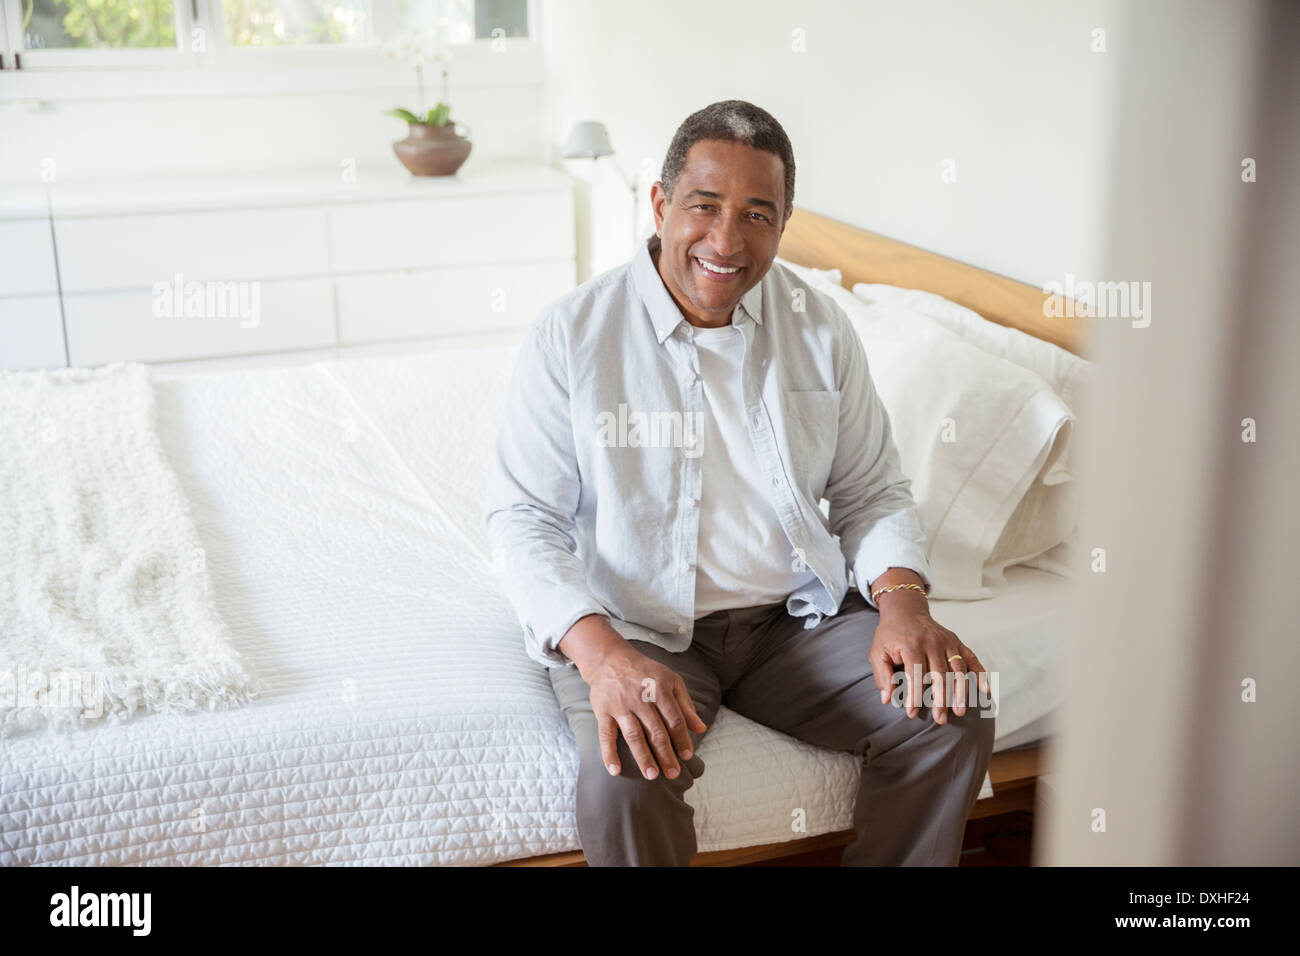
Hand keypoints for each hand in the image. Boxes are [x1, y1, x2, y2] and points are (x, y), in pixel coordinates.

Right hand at [581, 644, 707, 779]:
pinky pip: (606, 735)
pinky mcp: (603, 711)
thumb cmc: (645, 673)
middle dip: (665, 754)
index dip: (682, 739)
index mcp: (660, 689)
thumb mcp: (670, 681)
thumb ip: (685, 705)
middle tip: (673, 774)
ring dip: (643, 757)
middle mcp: (640, 698)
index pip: (674, 719)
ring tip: (651, 776)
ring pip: (633, 735)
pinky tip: (615, 771)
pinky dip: (609, 754)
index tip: (688, 756)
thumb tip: (701, 729)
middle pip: (655, 731)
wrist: (610, 659)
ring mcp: (620, 705)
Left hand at [868, 591, 989, 723]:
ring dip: (960, 692)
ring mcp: (947, 641)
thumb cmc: (890, 635)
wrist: (905, 611)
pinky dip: (980, 674)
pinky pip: (971, 658)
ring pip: (957, 669)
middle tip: (940, 719)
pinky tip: (985, 690)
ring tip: (959, 711)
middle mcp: (932, 642)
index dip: (915, 696)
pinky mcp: (957, 642)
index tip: (912, 713)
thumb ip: (882, 675)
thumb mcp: (878, 651)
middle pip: (940, 675)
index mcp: (911, 645)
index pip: (915, 674)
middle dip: (940, 699)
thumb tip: (887, 699)